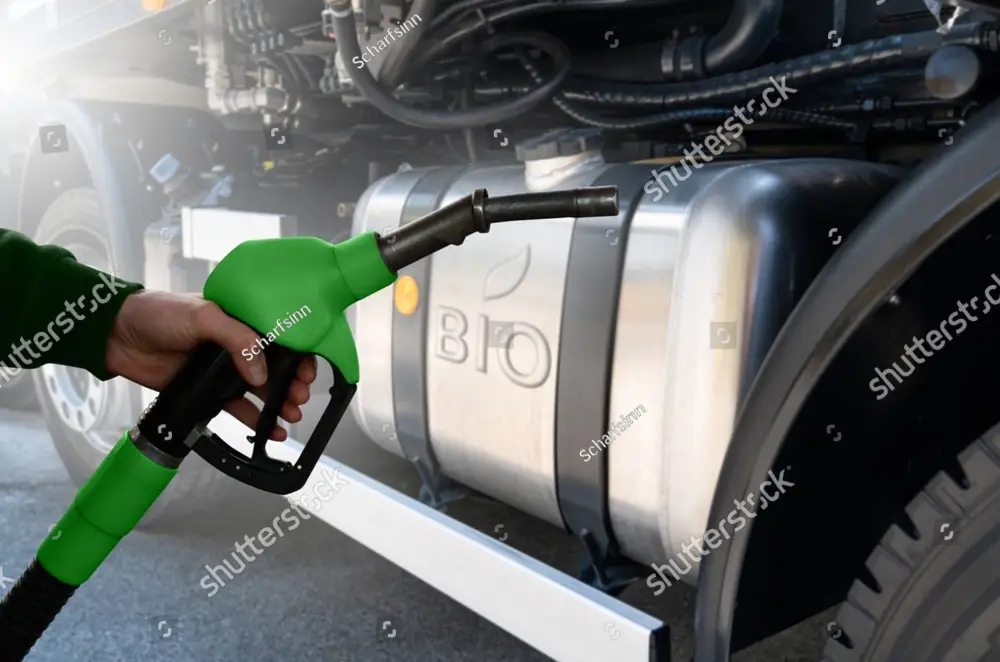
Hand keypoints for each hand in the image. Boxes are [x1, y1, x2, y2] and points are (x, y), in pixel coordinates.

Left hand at [105, 290, 316, 439]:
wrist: (116, 336)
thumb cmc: (158, 313)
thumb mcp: (203, 315)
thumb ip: (237, 339)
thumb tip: (260, 373)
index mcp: (240, 319)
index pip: (279, 336)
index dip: (298, 354)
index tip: (307, 370)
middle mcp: (235, 344)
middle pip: (274, 367)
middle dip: (292, 383)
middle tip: (300, 396)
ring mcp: (222, 370)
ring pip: (260, 390)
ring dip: (279, 403)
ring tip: (291, 415)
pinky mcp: (207, 392)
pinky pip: (237, 409)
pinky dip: (255, 420)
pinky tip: (270, 431)